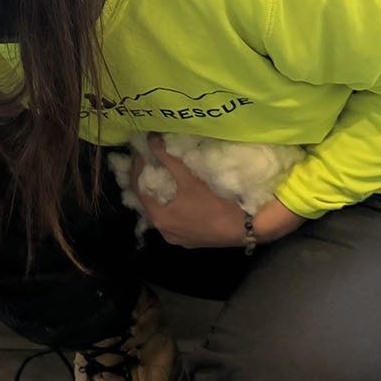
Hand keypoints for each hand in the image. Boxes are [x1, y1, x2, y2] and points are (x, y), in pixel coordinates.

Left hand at [129, 134, 305, 248]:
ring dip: (160, 197)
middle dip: (148, 183)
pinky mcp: (189, 241)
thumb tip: (151, 139)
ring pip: (161, 213)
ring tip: (163, 178)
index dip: (137, 170)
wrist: (243, 229)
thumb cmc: (214, 205)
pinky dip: (172, 208)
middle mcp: (163, 231)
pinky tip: (179, 199)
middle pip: (148, 202)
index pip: (138, 190)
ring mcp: (176, 238)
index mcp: (159, 217)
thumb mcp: (189, 180)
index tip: (140, 154)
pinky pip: (174, 221)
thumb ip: (169, 160)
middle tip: (150, 164)